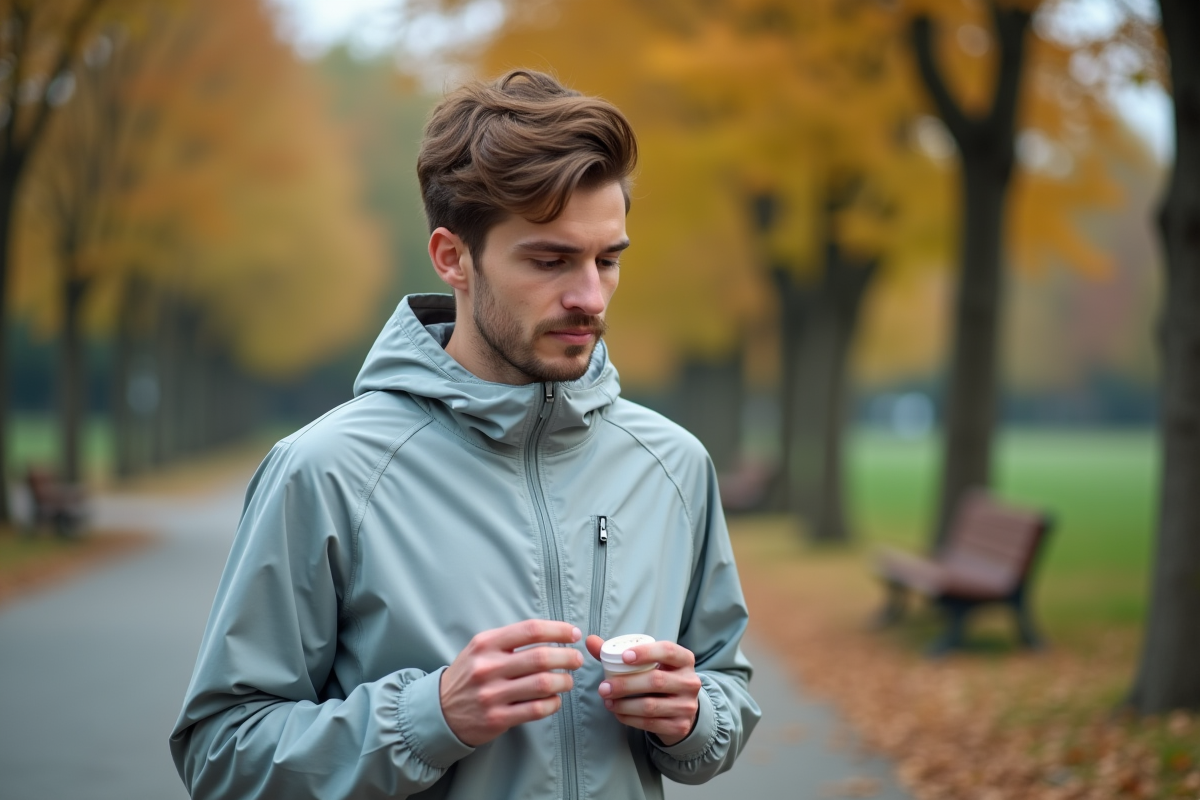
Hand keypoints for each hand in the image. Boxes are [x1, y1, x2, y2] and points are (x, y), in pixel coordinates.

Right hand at [441, 620, 582, 746]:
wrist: (440, 711)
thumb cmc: (469, 675)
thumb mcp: (480, 649)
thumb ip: (510, 640)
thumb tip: (553, 634)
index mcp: (486, 643)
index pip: (531, 630)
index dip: (558, 630)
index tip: (573, 633)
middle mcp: (488, 667)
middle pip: (541, 657)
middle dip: (567, 657)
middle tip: (576, 659)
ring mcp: (492, 694)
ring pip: (542, 684)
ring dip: (563, 681)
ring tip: (567, 680)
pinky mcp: (497, 718)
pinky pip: (536, 709)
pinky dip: (553, 703)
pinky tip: (555, 699)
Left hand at [585, 635, 700, 746]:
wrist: (682, 708)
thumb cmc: (659, 677)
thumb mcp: (647, 663)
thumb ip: (618, 652)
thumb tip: (590, 641)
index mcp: (684, 659)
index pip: (667, 651)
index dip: (646, 653)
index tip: (623, 657)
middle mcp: (690, 681)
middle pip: (656, 681)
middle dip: (625, 685)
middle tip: (603, 688)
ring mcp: (687, 706)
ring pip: (651, 706)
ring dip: (624, 705)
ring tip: (607, 702)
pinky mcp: (680, 726)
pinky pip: (650, 723)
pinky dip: (630, 718)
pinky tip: (618, 713)